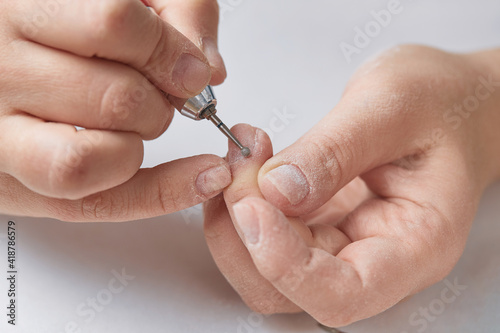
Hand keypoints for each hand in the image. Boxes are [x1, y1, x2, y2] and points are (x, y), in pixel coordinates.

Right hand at [0, 0, 228, 220]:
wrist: (5, 62)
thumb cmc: (60, 27)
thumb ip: (175, 8)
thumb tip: (208, 69)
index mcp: (22, 7)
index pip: (113, 25)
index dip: (170, 52)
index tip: (192, 70)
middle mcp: (1, 69)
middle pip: (116, 98)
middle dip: (162, 103)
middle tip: (164, 96)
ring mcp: (0, 134)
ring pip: (90, 159)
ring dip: (141, 144)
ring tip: (140, 125)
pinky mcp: (16, 184)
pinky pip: (94, 202)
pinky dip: (159, 194)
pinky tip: (198, 178)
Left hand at [204, 46, 499, 325]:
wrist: (450, 102)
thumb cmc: (442, 104)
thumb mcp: (393, 107)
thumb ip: (336, 150)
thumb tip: (276, 190)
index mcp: (416, 245)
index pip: (342, 293)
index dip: (286, 266)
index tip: (252, 208)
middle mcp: (374, 257)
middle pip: (289, 287)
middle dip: (246, 232)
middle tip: (239, 166)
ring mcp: (341, 242)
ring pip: (266, 265)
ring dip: (237, 215)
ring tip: (242, 155)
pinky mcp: (318, 222)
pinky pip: (267, 229)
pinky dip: (245, 198)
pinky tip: (250, 159)